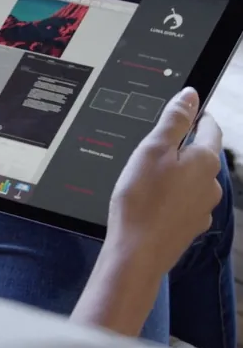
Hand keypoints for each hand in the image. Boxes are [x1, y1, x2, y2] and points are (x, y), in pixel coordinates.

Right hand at [106, 87, 222, 276]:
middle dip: (182, 147)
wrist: (137, 252)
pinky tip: (152, 201)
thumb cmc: (141, 197)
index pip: (210, 128)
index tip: (182, 113)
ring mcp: (203, 209)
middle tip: (153, 147)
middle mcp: (212, 184)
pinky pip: (184, 202)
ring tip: (147, 176)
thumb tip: (191, 95)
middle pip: (202, 155)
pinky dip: (172, 196)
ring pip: (193, 180)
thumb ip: (174, 120)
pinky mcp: (191, 227)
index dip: (197, 116)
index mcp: (205, 160)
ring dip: (176, 174)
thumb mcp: (152, 149)